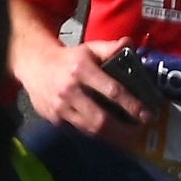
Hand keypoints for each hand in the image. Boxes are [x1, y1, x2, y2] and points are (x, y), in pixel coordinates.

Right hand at [16, 33, 151, 137]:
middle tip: (139, 131)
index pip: (112, 91)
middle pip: (101, 119)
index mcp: (81, 69)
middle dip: (124, 130)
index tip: (147, 115)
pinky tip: (106, 133)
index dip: (132, 105)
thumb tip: (130, 44)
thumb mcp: (88, 49)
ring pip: (91, 129)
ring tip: (127, 137)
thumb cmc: (67, 58)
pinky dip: (95, 134)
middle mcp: (69, 90)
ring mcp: (60, 106)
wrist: (33, 63)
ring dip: (112, 136)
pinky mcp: (53, 118)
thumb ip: (110, 48)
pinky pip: (79, 131)